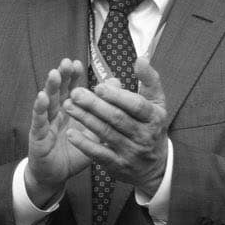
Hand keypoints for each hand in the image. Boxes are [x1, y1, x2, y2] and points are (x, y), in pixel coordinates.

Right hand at [25, 59, 90, 206]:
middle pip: (58, 92)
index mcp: (67, 112)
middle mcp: (55, 114)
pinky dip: (40, 109)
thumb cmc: (73, 151)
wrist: (55, 175)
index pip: (70, 90)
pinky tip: (42, 98)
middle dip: (62, 76)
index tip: (78, 63)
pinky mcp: (37, 137)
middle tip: (68, 62)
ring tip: (54, 73)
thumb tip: (115, 86)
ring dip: (50, 87)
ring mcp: (44, 124)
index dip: (73, 77)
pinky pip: (39, 121)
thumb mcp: (91, 131)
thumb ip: (101, 110)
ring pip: (47, 103)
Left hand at [61, 57, 170, 195]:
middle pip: (118, 119)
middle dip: (95, 105)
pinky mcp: (118, 166)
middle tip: (75, 93)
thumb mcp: (156, 103)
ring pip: (106, 134)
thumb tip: (140, 58)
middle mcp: (145, 136)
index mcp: (155, 117)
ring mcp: (132, 152)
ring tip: (68, 106)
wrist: (155, 165)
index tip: (99, 85)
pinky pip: (100, 154)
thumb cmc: (151, 125)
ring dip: (85, 119)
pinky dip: (85, 144)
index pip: (136, 105)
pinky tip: (70, 133)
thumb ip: (149, 80)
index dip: (117, 96)